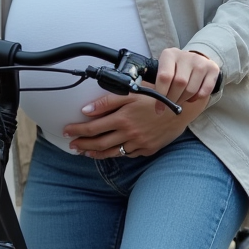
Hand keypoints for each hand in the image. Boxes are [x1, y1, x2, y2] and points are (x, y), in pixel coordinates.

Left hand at [63, 86, 209, 158]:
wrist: (182, 108)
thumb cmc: (157, 96)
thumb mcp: (132, 93)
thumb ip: (107, 101)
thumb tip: (86, 109)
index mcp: (123, 119)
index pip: (92, 128)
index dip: (77, 131)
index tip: (66, 131)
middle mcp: (129, 134)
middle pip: (98, 143)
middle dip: (82, 144)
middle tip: (71, 144)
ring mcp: (138, 144)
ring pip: (111, 152)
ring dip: (95, 153)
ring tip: (84, 151)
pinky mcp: (147, 150)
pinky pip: (127, 155)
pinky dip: (114, 154)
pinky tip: (108, 152)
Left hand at [155, 47, 219, 109]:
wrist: (195, 60)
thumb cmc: (175, 69)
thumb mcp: (164, 70)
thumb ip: (159, 82)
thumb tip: (152, 101)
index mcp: (169, 54)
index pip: (164, 77)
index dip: (161, 95)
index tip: (159, 108)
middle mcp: (186, 56)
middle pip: (179, 83)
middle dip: (173, 99)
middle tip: (171, 104)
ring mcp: (201, 61)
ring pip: (191, 89)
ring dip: (184, 100)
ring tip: (181, 99)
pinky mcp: (212, 69)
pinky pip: (204, 91)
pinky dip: (197, 98)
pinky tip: (192, 96)